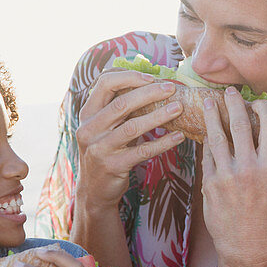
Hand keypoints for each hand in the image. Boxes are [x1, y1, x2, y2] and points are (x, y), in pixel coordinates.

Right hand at [75, 69, 185, 210]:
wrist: (94, 190)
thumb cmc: (106, 150)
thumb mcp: (104, 127)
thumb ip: (119, 108)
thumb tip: (151, 83)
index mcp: (87, 113)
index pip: (104, 83)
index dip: (129, 76)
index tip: (152, 77)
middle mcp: (89, 129)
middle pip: (121, 103)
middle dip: (149, 93)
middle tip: (172, 88)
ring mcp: (99, 148)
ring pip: (132, 126)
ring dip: (159, 115)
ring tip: (179, 108)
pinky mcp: (113, 166)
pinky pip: (142, 151)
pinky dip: (163, 142)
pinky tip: (178, 136)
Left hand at [200, 88, 266, 266]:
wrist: (246, 247)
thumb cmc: (265, 218)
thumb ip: (265, 162)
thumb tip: (259, 138)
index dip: (263, 107)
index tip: (257, 102)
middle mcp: (249, 167)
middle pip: (240, 123)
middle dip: (234, 102)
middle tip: (230, 91)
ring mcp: (226, 175)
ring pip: (217, 135)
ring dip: (213, 115)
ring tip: (210, 102)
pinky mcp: (209, 183)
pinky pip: (207, 156)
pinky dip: (207, 143)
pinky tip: (206, 134)